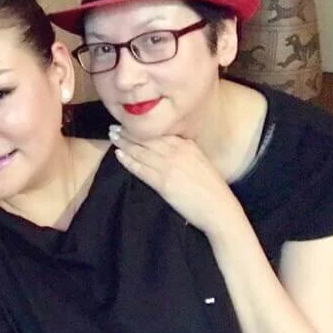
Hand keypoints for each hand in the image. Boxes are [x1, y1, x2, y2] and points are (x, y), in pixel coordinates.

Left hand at [108, 125, 242, 235]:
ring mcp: (168, 166)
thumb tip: (171, 145)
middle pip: (146, 138)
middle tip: (113, 127)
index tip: (129, 123)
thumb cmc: (212, 188)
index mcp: (187, 145)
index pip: (158, 132)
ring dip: (123, 143)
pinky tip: (118, 155)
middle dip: (128, 132)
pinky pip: (140, 168)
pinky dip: (128, 160)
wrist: (219, 209)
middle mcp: (176, 151)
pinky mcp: (162, 182)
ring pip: (140, 151)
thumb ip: (185, 151)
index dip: (141, 127)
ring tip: (112, 136)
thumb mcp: (200, 161)